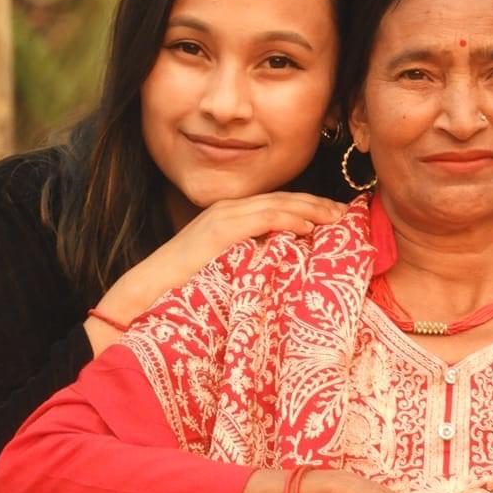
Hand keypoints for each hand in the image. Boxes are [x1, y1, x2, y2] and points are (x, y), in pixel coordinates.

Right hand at [86, 192, 345, 354]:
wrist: (146, 293)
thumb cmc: (185, 288)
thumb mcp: (226, 268)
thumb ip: (251, 259)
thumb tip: (282, 267)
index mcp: (231, 217)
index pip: (277, 205)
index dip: (308, 208)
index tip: (335, 217)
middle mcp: (229, 210)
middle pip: (283, 200)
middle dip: (317, 205)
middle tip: (345, 213)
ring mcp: (223, 217)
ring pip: (277, 204)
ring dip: (310, 209)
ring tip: (336, 217)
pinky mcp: (220, 230)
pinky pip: (263, 219)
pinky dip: (289, 219)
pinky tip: (309, 226)